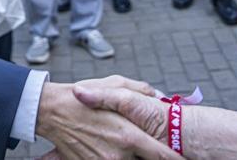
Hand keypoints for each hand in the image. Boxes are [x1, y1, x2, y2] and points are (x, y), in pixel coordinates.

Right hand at [35, 80, 165, 159]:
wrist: (51, 111)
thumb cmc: (83, 96)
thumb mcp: (115, 84)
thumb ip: (141, 90)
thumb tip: (158, 94)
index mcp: (129, 136)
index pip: (162, 156)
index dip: (176, 159)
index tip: (185, 159)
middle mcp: (118, 155)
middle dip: (146, 152)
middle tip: (141, 141)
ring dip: (127, 154)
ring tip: (114, 139)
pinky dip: (111, 155)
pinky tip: (104, 144)